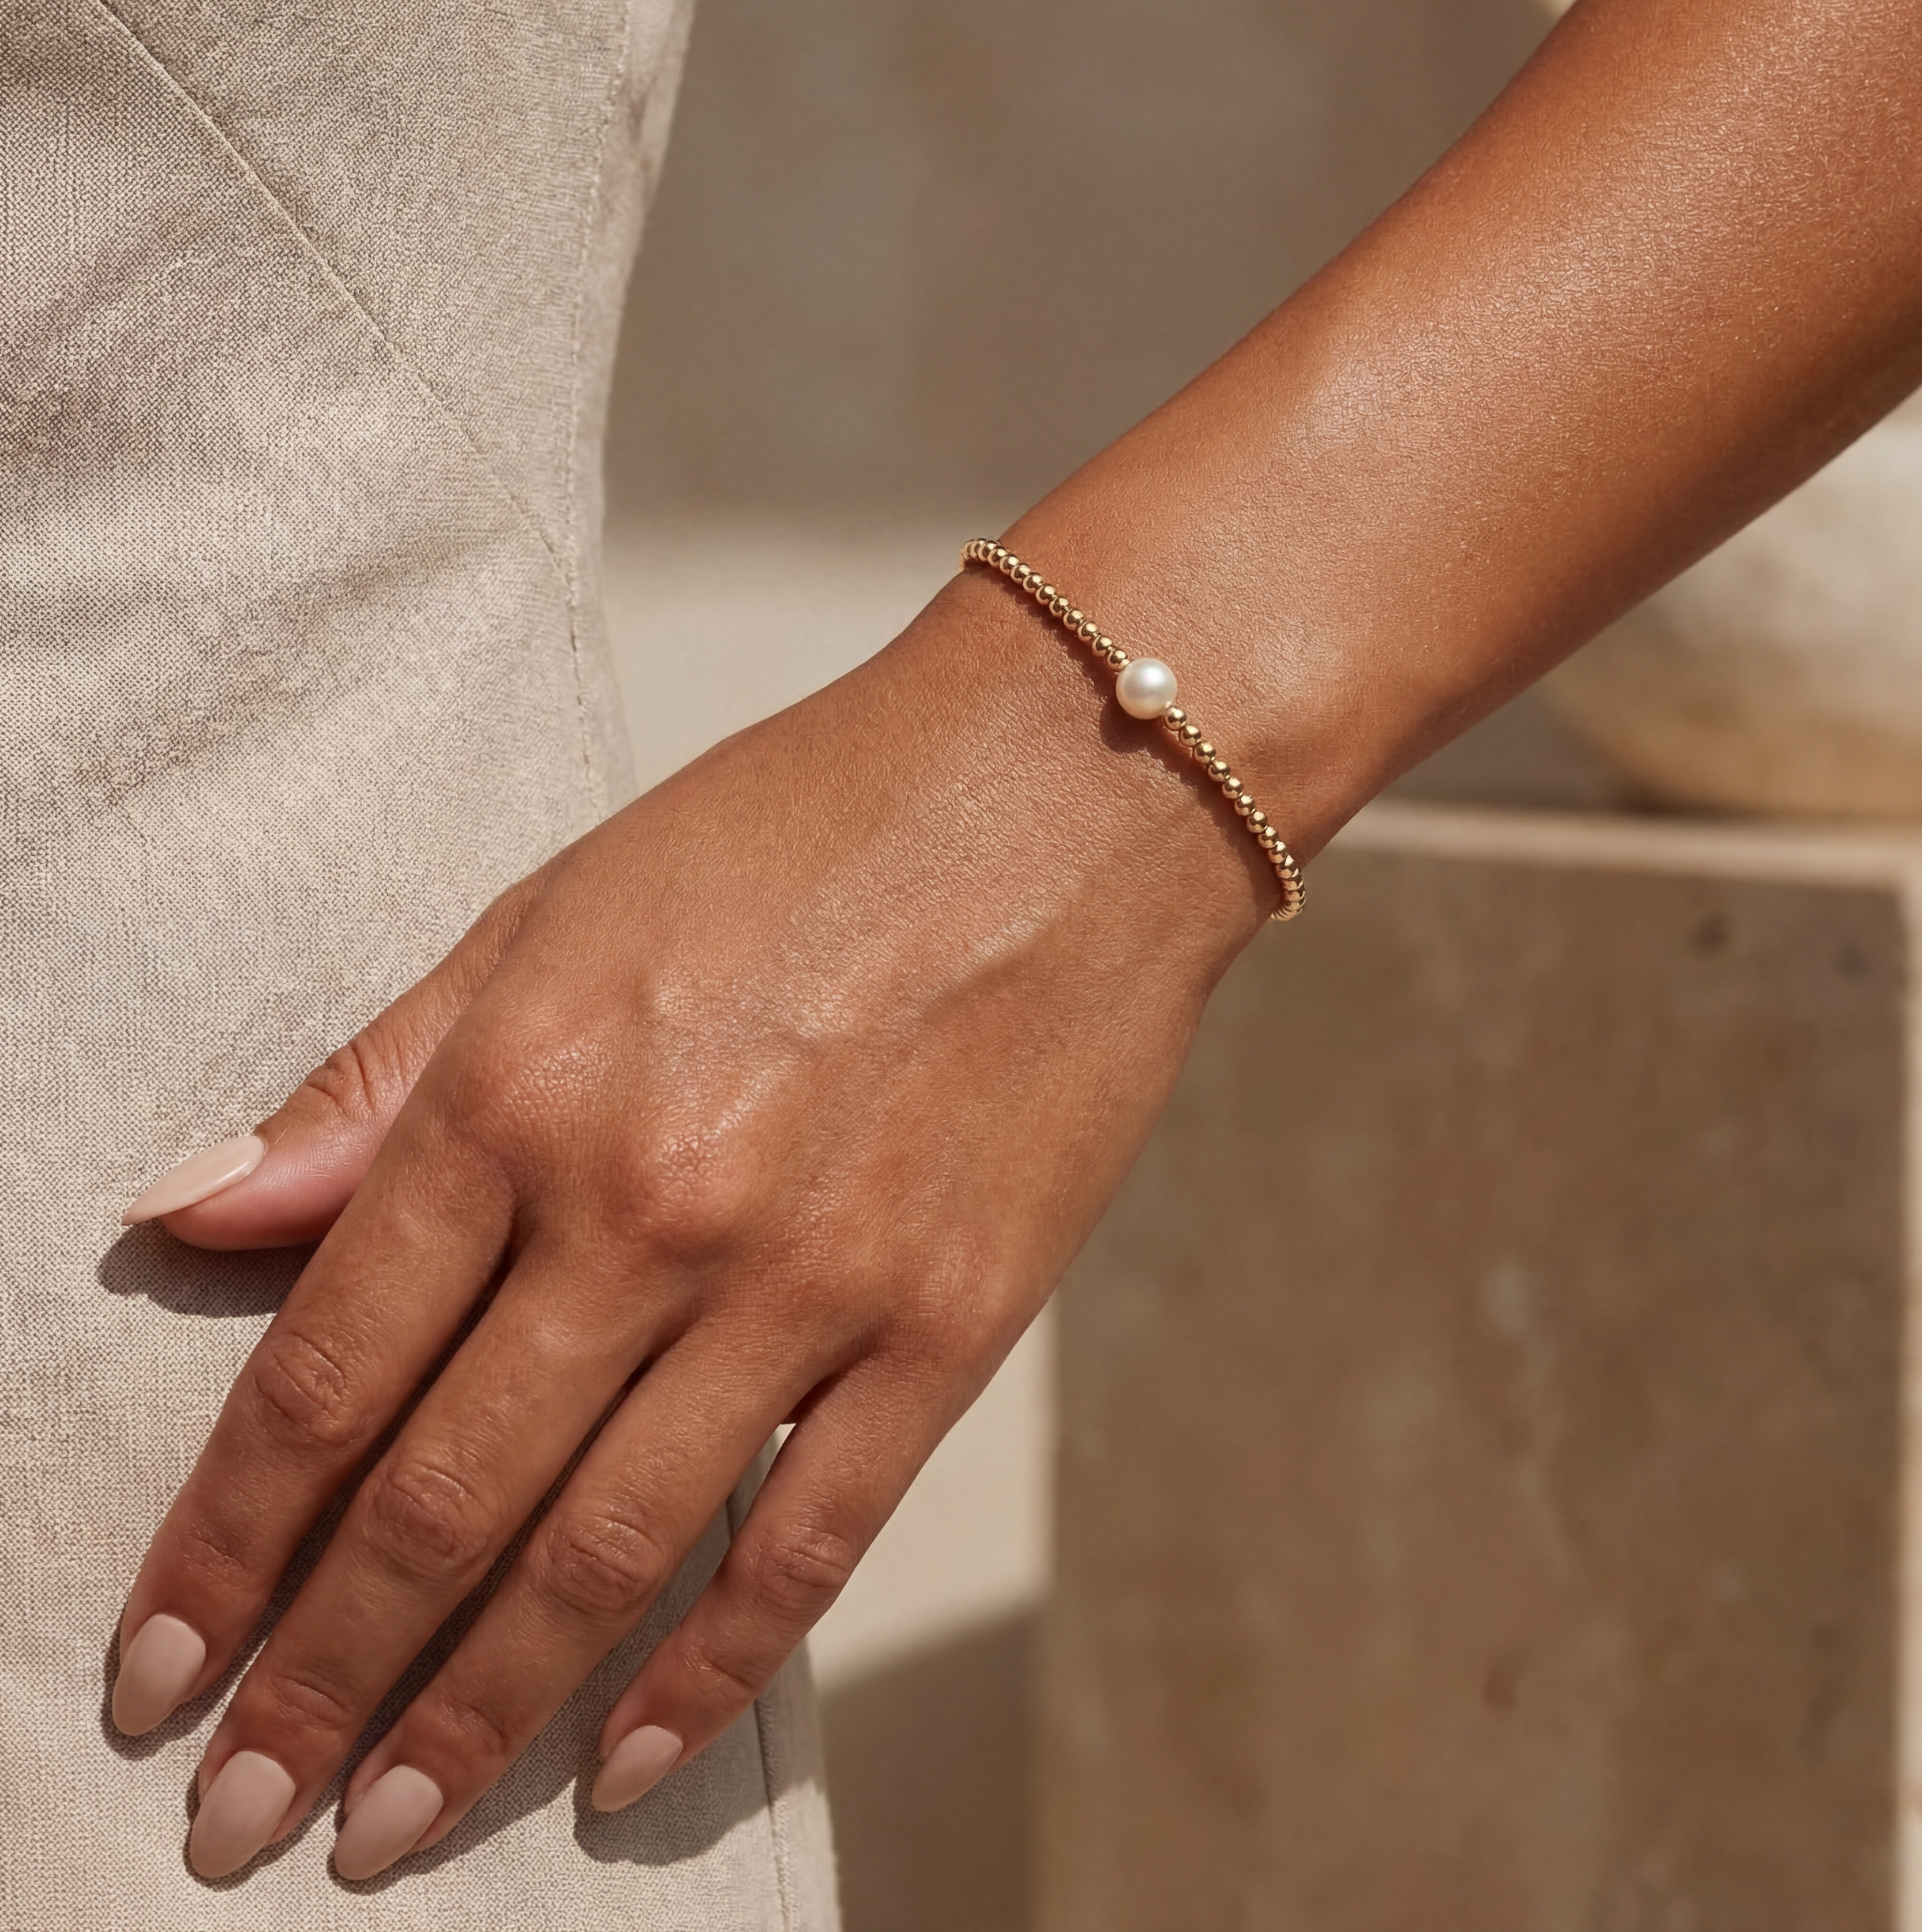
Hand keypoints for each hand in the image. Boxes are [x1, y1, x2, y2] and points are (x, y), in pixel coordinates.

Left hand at [110, 568, 1271, 1880]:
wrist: (1068, 789)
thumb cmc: (804, 826)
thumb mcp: (553, 911)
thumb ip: (375, 1078)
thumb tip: (192, 1210)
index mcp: (527, 1086)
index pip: (325, 1372)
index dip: (222, 1544)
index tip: (158, 1665)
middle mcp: (649, 1204)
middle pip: (442, 1497)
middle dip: (321, 1679)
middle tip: (236, 1815)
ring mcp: (809, 1278)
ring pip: (606, 1551)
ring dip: (480, 1711)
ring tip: (389, 1829)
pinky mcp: (949, 1323)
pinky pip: (805, 1539)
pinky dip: (709, 1668)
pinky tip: (627, 1762)